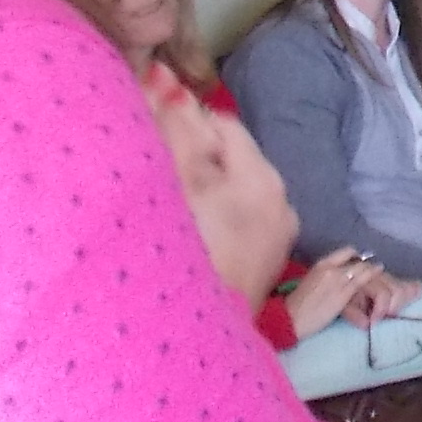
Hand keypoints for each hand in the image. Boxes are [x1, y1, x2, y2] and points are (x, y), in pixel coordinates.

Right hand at [147, 67, 296, 307]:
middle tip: (142, 168)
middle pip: (224, 159)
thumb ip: (172, 125)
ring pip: (224, 193)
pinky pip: (227, 226)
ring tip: (154, 202)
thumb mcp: (176, 180)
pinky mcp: (254, 271)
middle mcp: (279, 207)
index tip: (142, 131)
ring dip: (191, 189)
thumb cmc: (181, 253)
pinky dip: (201, 220)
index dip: (178, 120)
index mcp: (264, 180)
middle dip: (184, 156)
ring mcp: (270, 242)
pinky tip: (173, 233)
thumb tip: (165, 75)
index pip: (219, 124)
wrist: (186, 346)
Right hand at [284, 249, 421, 340]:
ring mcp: (338, 278)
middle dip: (367, 262)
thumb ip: (325, 277)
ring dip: (373, 271)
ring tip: (380, 271)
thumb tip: (337, 280)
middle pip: (356, 258)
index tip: (362, 262)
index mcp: (320, 264)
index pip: (345, 252)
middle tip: (375, 268)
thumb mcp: (311, 283)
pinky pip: (363, 281)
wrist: (290, 317)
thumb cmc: (297, 306)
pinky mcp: (343, 291)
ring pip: (362, 268)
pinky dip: (373, 279)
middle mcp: (330, 267)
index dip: (357, 256)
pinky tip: (380, 280)